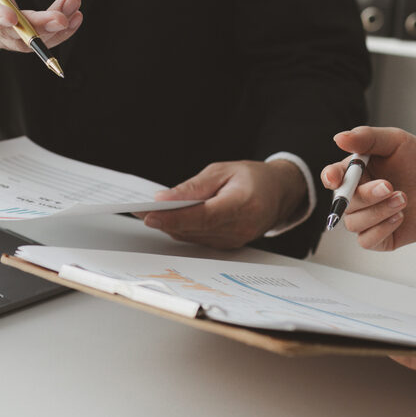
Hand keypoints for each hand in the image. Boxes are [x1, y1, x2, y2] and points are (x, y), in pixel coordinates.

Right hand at [0, 0, 83, 58]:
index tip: (11, 17)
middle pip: (12, 32)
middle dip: (37, 27)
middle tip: (61, 19)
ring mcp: (1, 35)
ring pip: (28, 40)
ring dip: (54, 28)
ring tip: (73, 6)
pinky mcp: (16, 38)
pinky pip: (38, 40)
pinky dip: (59, 33)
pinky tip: (75, 18)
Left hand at [138, 160, 307, 249]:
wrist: (279, 193)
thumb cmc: (253, 178)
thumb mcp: (223, 171)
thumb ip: (194, 187)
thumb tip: (164, 198)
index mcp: (243, 205)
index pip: (203, 216)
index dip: (174, 217)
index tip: (149, 214)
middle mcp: (240, 228)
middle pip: (193, 229)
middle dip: (163, 221)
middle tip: (136, 211)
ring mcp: (234, 241)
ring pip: (192, 236)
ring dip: (168, 225)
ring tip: (145, 213)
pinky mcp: (227, 246)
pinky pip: (198, 239)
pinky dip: (180, 229)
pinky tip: (165, 219)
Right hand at [319, 127, 415, 251]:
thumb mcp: (396, 141)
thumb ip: (367, 138)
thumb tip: (340, 138)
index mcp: (357, 172)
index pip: (333, 177)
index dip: (330, 178)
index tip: (335, 178)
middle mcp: (359, 196)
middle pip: (343, 202)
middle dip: (365, 196)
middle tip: (390, 187)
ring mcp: (369, 217)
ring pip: (353, 223)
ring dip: (378, 212)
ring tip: (404, 199)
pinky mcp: (381, 237)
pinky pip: (366, 240)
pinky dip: (381, 229)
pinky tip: (399, 217)